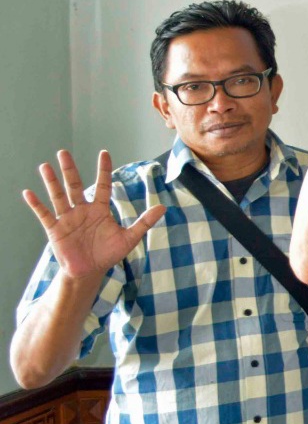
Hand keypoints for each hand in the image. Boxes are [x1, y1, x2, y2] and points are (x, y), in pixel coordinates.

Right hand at [21, 150, 163, 280]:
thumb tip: (163, 207)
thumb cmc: (108, 254)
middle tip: (63, 151)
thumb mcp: (129, 238)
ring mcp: (67, 218)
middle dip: (70, 169)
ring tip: (44, 166)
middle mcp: (82, 210)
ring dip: (52, 182)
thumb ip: (144, 222)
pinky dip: (36, 204)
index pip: (102, 184)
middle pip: (75, 185)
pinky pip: (44, 214)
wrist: (90, 272)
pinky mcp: (55, 230)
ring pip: (58, 196)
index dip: (104, 169)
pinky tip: (28, 193)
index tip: (104, 152)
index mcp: (100, 209)